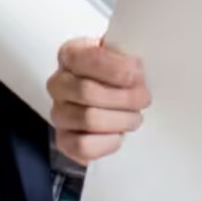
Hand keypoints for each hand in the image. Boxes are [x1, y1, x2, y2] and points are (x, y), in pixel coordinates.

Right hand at [47, 38, 151, 164]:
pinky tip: (119, 135)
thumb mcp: (122, 56)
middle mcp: (58, 83)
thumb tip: (137, 69)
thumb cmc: (117, 76)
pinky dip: (107, 142)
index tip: (138, 74)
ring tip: (135, 117)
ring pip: (88, 120)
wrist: (110, 103)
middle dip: (124, 97)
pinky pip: (83, 146)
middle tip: (143, 99)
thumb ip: (126, 56)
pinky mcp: (63, 140)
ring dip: (121, 120)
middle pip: (87, 92)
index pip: (87, 59)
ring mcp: (58, 113)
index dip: (115, 69)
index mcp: (70, 54)